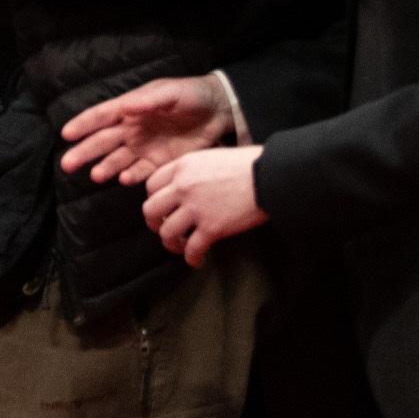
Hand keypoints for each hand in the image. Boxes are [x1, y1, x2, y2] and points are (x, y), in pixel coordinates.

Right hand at [58, 75, 235, 185]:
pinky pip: (141, 172)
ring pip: (117, 160)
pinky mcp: (159, 163)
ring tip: (96, 175)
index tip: (65, 134)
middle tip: (67, 164)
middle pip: (103, 142)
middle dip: (85, 152)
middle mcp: (132, 129)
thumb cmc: (192, 95)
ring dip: (106, 167)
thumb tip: (125, 107)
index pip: (101, 116)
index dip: (83, 124)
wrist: (219, 112)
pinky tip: (123, 180)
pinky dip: (131, 176)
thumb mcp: (171, 93)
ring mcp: (144, 147)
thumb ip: (149, 101)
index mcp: (131, 108)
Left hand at [143, 145, 268, 266]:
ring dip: (171, 244)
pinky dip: (192, 259)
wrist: (268, 176)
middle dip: (154, 223)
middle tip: (163, 228)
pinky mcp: (211, 228)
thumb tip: (187, 185)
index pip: (151, 185)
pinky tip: (197, 260)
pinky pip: (192, 250)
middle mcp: (183, 186)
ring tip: (181, 246)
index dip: (154, 199)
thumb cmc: (247, 164)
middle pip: (150, 210)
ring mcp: (196, 208)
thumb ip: (192, 170)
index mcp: (182, 166)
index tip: (163, 207)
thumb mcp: (210, 157)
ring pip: (167, 233)